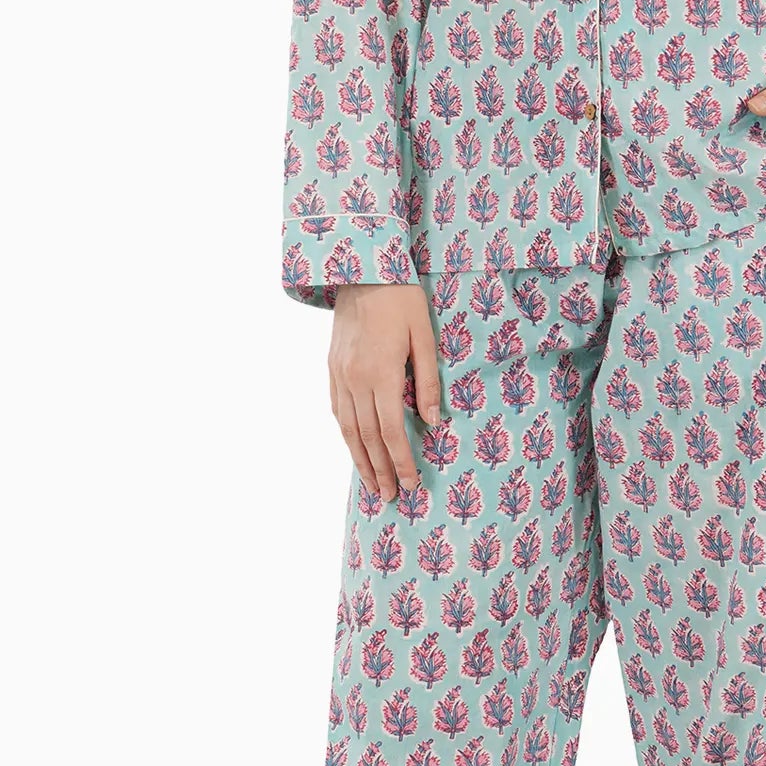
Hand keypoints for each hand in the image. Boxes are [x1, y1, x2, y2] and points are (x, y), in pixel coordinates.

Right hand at [330, 282, 445, 501]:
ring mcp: (339, 375)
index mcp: (381, 374)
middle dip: (381, 470)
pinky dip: (347, 434)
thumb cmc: (402, 299)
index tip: (411, 484)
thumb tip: (433, 423)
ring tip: (372, 484)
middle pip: (367, 438)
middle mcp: (355, 380)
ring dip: (361, 460)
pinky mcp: (332, 367)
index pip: (392, 431)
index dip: (402, 462)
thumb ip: (428, 382)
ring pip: (348, 429)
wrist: (363, 268)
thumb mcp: (425, 337)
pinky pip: (338, 410)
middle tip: (392, 497)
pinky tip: (355, 448)